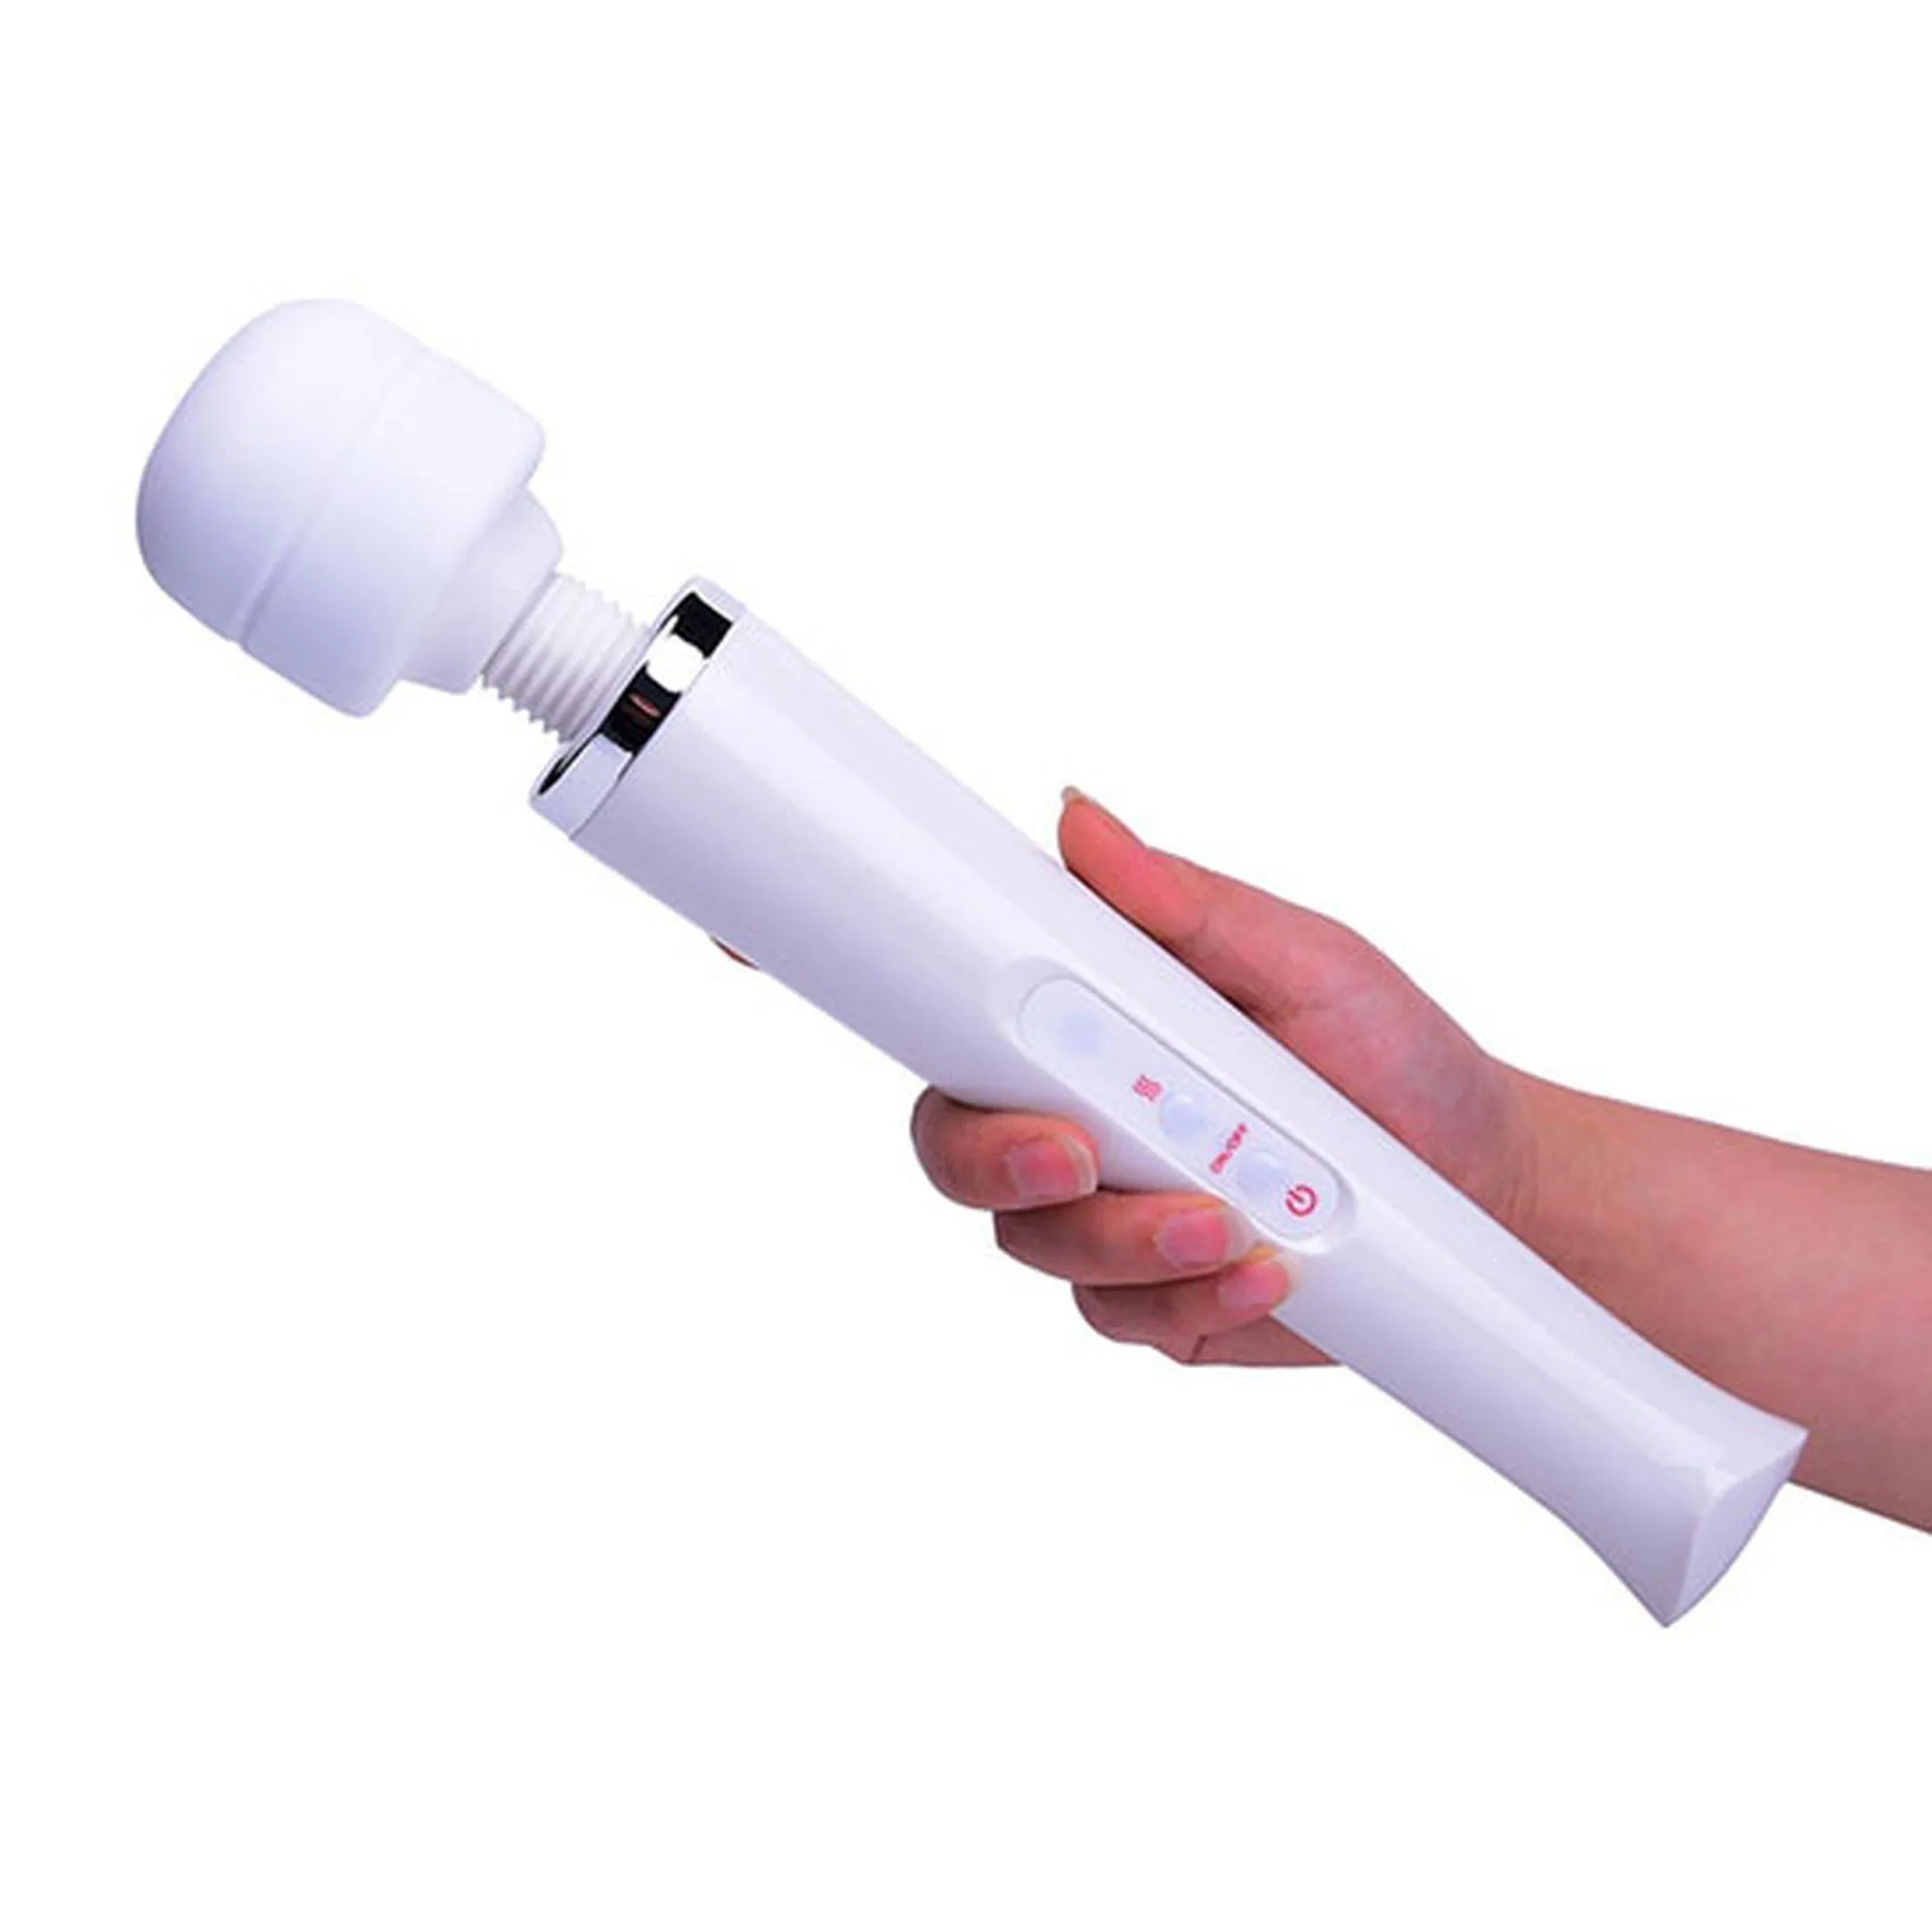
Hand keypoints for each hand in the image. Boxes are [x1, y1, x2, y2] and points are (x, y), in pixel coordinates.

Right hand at [910, 791, 1538, 1364]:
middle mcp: (1078, 1130)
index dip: (965, 1095)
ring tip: (1234, 1221)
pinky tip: (1271, 1272)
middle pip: (968, 1166)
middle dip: (1012, 1174)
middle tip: (1090, 1163)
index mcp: (1088, 1035)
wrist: (1478, 1170)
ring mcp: (1116, 1223)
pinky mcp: (1168, 1301)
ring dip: (1132, 1243)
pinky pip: (1135, 1317)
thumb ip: (1187, 905)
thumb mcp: (1302, 958)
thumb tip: (1082, 823)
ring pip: (1051, 1253)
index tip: (1035, 1106)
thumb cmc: (1386, 1049)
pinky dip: (1201, 1296)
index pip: (967, 1063)